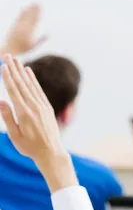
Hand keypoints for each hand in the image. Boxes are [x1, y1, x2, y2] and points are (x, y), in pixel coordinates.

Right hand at [0, 55, 75, 191]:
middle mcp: (34, 107)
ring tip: (16, 60)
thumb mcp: (14, 135)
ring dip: (22, 72)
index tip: (3, 65)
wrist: (52, 153)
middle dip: (14, 70)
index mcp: (24, 113)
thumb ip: (7, 117)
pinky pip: (39, 91)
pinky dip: (34, 80)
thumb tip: (1, 100)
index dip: (8, 77)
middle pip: (22, 85)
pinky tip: (29, 72)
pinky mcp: (48, 108)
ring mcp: (42, 107)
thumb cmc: (30, 147)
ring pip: (31, 85)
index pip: (14, 91)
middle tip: (8, 56)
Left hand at [1, 4, 46, 55]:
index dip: (38, 13)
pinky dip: (22, 12)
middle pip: (30, 16)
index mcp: (29, 31)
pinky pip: (19, 16)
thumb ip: (41, 40)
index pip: (35, 20)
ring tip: (32, 3)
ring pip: (25, 15)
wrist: (10, 48)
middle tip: (38, 2)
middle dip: (34, 9)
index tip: (41, 8)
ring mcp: (18, 25)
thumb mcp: (34, 46)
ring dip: (29, 8)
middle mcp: (23, 26)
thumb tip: (48, 34)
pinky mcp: (14, 25)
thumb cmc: (23, 48)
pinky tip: (24, 8)